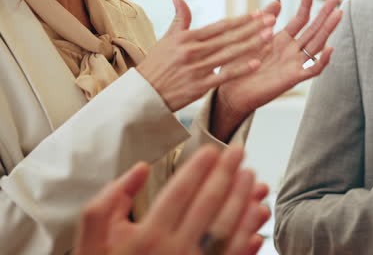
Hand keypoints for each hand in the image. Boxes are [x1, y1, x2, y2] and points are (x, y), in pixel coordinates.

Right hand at [73, 145, 270, 254]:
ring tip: (253, 176)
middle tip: (239, 151)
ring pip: (227, 227)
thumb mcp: (92, 241)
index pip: (180, 191)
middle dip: (227, 174)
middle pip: (208, 204)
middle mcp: (173, 251)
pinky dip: (249, 232)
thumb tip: (141, 167)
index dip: (198, 168)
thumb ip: (107, 201)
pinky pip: (233, 254)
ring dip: (243, 199)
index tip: (212, 150)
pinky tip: (258, 213)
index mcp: (146, 236)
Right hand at [137, 0, 275, 111]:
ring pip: (229, 54)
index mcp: (186, 38)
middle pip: (228, 37)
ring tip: (270, 35)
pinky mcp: (198, 87)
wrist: (143, 95)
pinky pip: (223, 76)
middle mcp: (192, 51)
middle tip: (273, 19)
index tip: (259, 13)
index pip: (220, 26)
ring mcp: (196, 69)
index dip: (241, 19)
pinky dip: (240, 69)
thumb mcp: (166, 39)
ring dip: (251, 44)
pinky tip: (257, 63)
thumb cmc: (157, 65)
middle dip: (252, 28)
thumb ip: (180, 19)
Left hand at [212, 0, 341, 137]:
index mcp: (283, 40)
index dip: (306, 5)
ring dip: (328, 30)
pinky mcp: (293, 78)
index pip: (300, 19)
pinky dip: (322, 60)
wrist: (232, 92)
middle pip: (314, 28)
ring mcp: (295, 64)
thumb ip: (265, 19)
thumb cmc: (239, 65)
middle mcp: (293, 50)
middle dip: (326, 12)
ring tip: (338, 14)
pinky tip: (330, 48)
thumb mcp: (251, 37)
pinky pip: (312, 70)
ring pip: (317, 44)